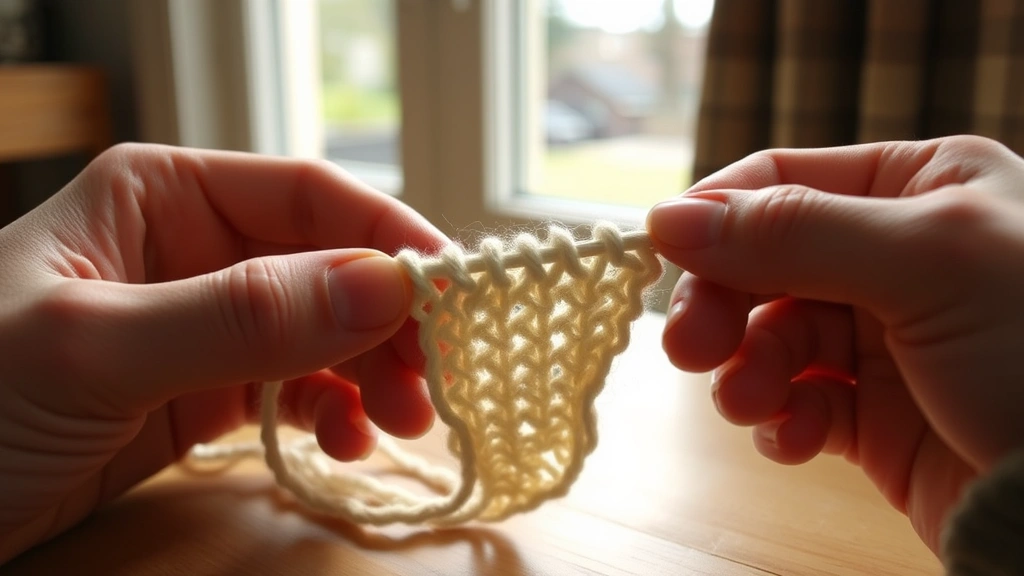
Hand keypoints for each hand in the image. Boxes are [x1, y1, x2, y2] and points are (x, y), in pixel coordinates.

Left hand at [0, 144, 447, 560]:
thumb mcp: (94, 347)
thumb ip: (240, 316)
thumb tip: (385, 285)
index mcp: (164, 196)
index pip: (310, 196)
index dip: (390, 238)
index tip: (453, 297)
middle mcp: (194, 250)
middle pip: (330, 267)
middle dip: (389, 324)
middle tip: (434, 384)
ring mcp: (203, 324)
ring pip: (323, 332)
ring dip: (372, 373)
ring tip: (400, 423)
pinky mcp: (201, 392)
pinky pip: (293, 389)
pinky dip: (330, 412)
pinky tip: (342, 441)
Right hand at [646, 135, 1023, 552]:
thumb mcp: (925, 263)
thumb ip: (792, 233)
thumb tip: (666, 217)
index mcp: (921, 187)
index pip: (782, 182)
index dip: (715, 216)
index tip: (659, 257)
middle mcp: (897, 254)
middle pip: (762, 263)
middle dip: (722, 307)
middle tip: (688, 350)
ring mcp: (883, 336)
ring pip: (770, 337)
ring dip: (747, 371)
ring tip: (749, 404)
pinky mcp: (875, 412)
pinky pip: (796, 402)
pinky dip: (780, 421)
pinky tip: (796, 439)